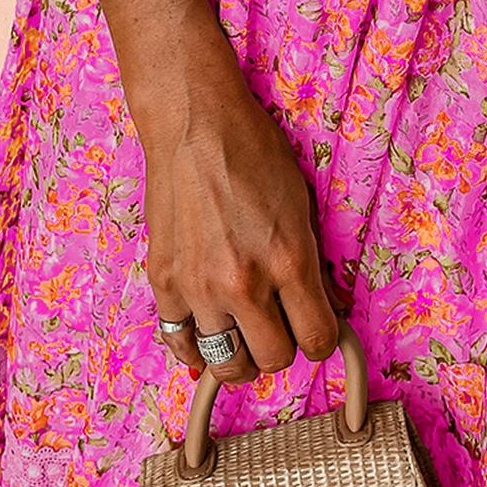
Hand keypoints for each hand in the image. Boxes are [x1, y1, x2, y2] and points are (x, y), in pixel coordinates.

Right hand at [139, 66, 340, 386]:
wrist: (195, 124)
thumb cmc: (253, 152)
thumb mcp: (301, 204)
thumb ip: (310, 263)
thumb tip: (322, 306)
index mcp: (289, 260)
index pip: (317, 341)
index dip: (322, 339)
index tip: (316, 330)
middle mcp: (244, 283)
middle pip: (273, 360)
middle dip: (283, 346)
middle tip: (280, 325)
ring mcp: (199, 287)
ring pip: (227, 362)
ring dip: (241, 352)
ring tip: (245, 331)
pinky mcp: (164, 282)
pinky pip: (180, 342)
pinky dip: (196, 345)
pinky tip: (208, 330)